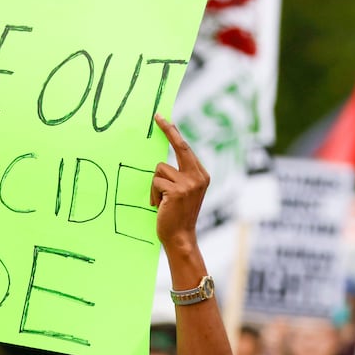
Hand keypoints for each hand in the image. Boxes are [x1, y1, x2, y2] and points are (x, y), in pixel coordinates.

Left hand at [150, 114, 208, 251]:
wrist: (180, 237)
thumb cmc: (177, 215)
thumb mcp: (183, 191)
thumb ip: (179, 175)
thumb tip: (162, 159)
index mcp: (201, 174)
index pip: (186, 148)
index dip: (174, 133)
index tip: (164, 118)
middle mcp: (198, 176)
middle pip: (180, 146)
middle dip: (168, 130)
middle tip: (157, 117)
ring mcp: (189, 183)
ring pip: (160, 169)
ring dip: (155, 185)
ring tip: (161, 201)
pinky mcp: (177, 190)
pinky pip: (155, 182)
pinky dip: (153, 194)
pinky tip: (159, 206)